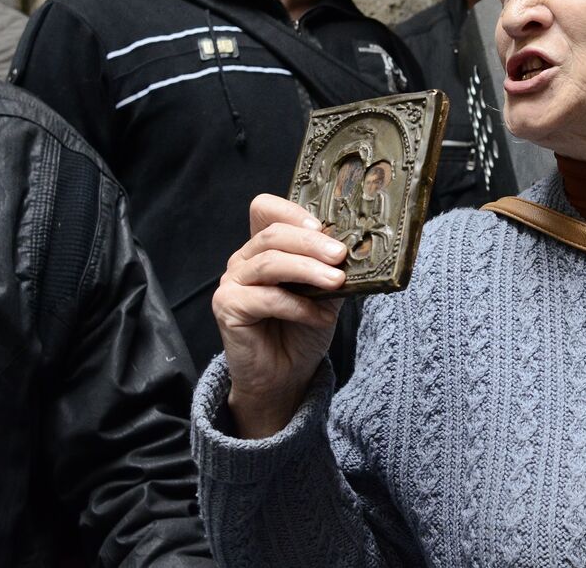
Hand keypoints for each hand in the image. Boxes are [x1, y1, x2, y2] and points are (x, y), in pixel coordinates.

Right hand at [213, 193, 347, 437]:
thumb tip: (358, 249)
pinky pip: (265, 298)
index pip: (265, 210)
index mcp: (265, 248)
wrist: (286, 375)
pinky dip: (297, 305)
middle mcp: (244, 260)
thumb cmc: (303, 330)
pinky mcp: (227, 307)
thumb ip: (332, 268)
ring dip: (308, 270)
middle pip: (272, 235)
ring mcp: (232, 283)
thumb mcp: (326, 293)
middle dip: (311, 243)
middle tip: (340, 255)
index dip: (290, 210)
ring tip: (337, 281)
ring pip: (269, 263)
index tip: (321, 224)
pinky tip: (318, 317)